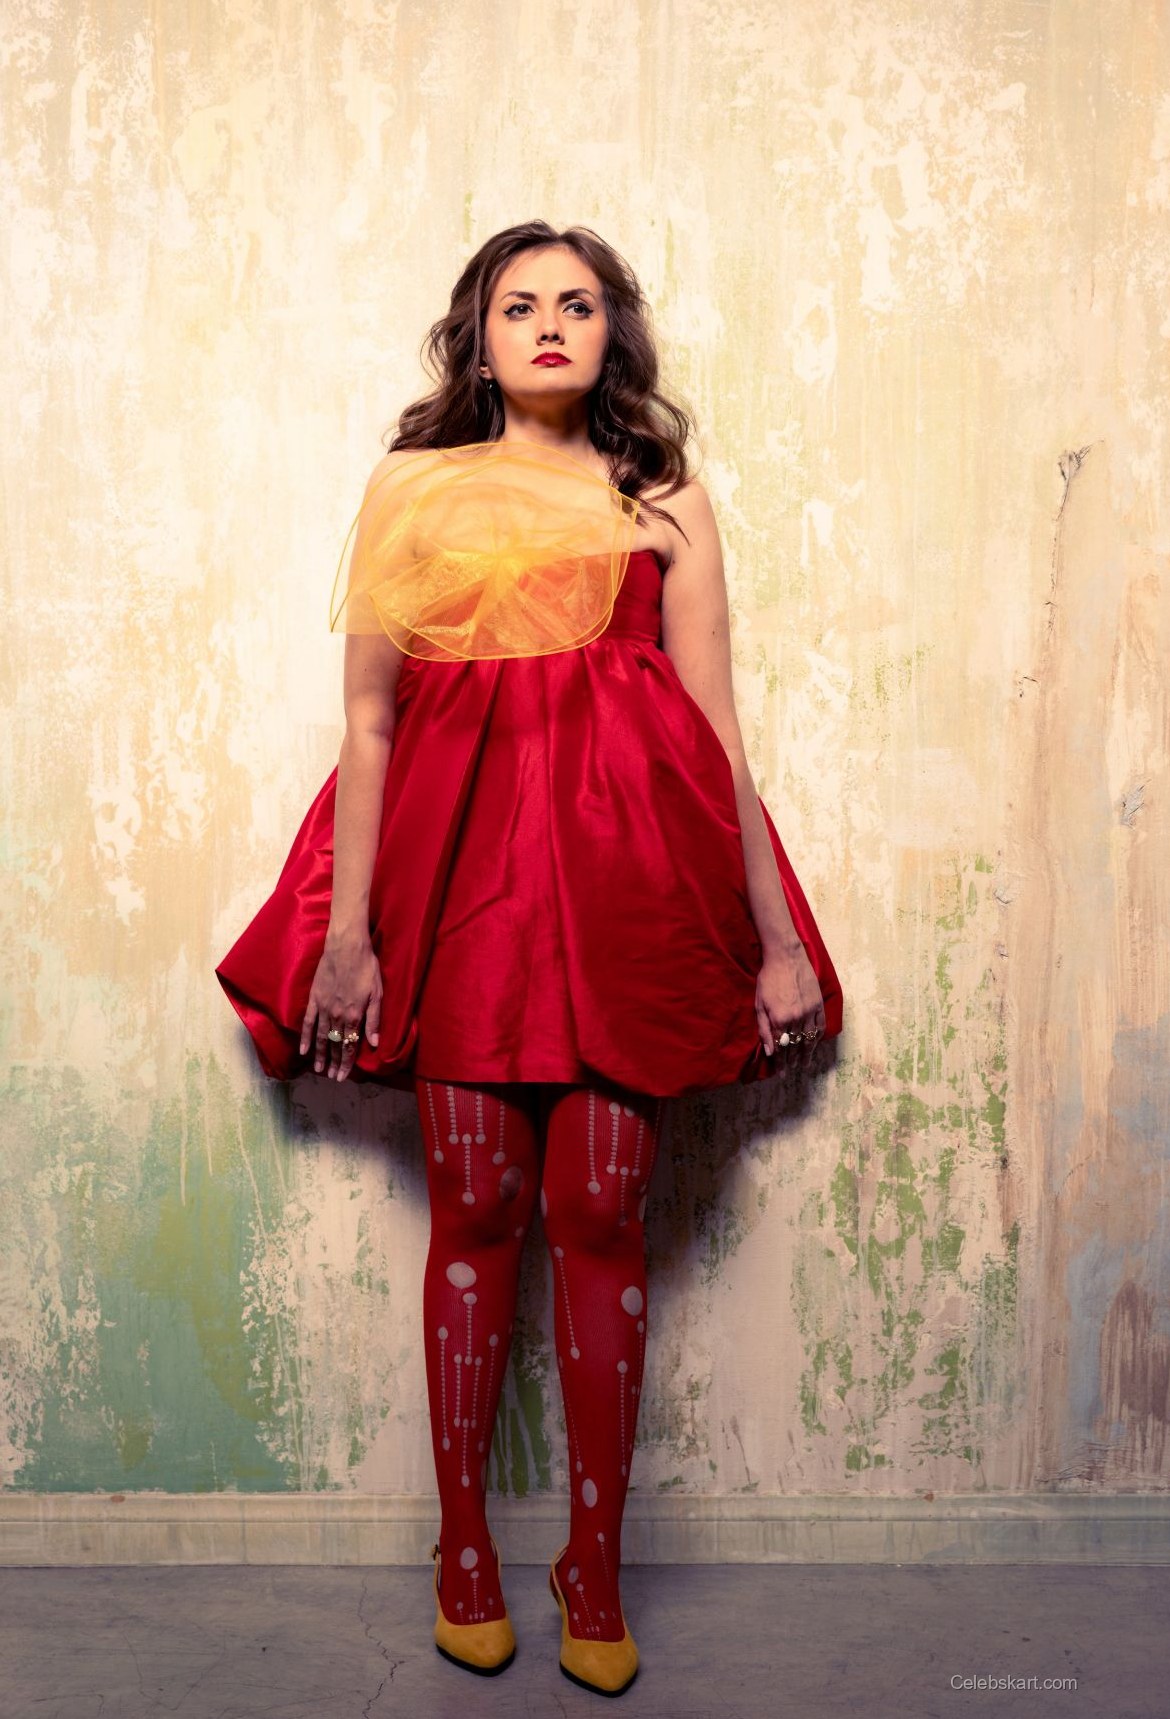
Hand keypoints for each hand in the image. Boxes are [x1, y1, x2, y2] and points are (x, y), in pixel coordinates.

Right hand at [299, 934, 382, 1080]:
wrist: (346, 947)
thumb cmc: (367, 967)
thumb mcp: (377, 993)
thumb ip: (374, 1020)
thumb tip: (374, 1043)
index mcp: (355, 1016)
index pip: (350, 1046)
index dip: (346, 1063)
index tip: (343, 1077)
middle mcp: (338, 1016)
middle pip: (335, 1045)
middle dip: (334, 1063)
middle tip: (332, 1078)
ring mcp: (324, 1008)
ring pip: (322, 1037)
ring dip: (320, 1055)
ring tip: (319, 1070)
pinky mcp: (314, 999)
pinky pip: (309, 1022)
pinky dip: (306, 1037)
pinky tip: (303, 1050)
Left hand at [755, 945, 824, 1067]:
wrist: (786, 957)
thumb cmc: (768, 979)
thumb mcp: (759, 1005)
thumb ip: (764, 1029)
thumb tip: (770, 1051)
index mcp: (779, 1020)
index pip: (780, 1048)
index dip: (780, 1062)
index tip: (780, 1072)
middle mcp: (795, 1019)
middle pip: (795, 1046)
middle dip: (792, 1060)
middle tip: (791, 1070)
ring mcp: (809, 1012)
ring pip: (809, 1039)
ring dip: (806, 1053)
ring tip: (804, 1063)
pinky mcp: (819, 1004)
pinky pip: (820, 1026)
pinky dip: (817, 1037)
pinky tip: (814, 1044)